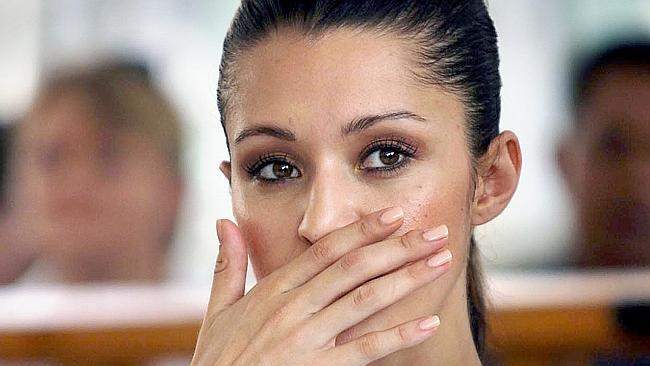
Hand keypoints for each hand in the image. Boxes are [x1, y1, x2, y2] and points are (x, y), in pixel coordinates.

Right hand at [191, 206, 451, 365]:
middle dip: (398, 247)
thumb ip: (227, 265)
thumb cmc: (218, 360)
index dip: (363, 230)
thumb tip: (223, 222)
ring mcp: (306, 339)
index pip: (326, 250)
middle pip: (354, 267)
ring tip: (441, 264)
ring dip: (407, 279)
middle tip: (435, 231)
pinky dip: (399, 335)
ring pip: (365, 299)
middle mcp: (293, 308)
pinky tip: (427, 323)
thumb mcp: (218, 311)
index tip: (395, 215)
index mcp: (274, 290)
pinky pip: (366, 349)